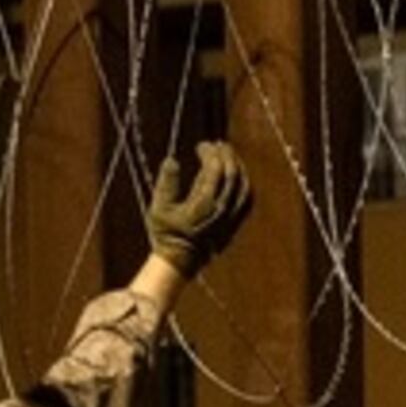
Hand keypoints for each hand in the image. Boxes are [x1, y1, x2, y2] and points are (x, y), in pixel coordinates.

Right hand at [145, 141, 252, 273]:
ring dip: (238, 167)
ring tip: (229, 155)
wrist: (179, 262)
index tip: (201, 145)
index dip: (210, 153)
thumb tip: (172, 160)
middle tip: (218, 144)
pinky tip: (238, 175)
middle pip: (232, 175)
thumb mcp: (158, 208)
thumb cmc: (166, 233)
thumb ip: (166, 184)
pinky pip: (247, 200)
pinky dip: (245, 184)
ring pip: (243, 186)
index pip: (215, 170)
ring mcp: (230, 218)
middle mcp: (220, 210)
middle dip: (226, 155)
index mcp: (203, 204)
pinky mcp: (235, 224)